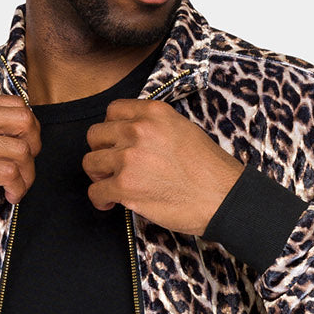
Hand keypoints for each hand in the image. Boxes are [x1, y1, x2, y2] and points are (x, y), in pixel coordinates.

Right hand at [0, 93, 41, 223]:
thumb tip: (9, 131)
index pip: (14, 104)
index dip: (29, 129)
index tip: (23, 148)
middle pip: (24, 121)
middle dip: (34, 147)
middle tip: (24, 167)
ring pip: (21, 150)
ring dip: (27, 175)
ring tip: (16, 188)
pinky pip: (8, 172)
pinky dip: (17, 187)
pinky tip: (9, 195)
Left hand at [82, 98, 244, 235]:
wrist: (223, 197)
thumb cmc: (209, 169)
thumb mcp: (184, 129)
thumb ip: (154, 127)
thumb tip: (131, 136)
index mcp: (154, 113)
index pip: (113, 110)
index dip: (111, 129)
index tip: (116, 143)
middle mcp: (138, 131)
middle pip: (95, 135)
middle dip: (101, 152)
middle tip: (112, 166)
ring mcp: (129, 158)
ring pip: (90, 163)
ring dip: (99, 176)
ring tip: (111, 185)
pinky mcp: (125, 187)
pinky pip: (95, 191)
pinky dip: (100, 199)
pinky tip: (110, 203)